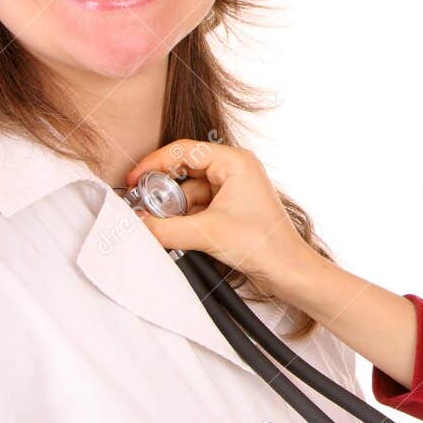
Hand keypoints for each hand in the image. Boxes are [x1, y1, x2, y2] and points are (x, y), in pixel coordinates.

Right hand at [126, 140, 313, 296]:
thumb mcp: (206, 233)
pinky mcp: (231, 210)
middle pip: (185, 171)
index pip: (184, 151)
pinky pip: (199, 207)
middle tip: (144, 207)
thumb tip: (139, 224)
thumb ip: (166, 228)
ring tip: (162, 227)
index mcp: (235, 162)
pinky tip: (176, 234)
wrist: (289, 271)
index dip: (155, 163)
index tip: (134, 180)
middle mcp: (236, 171)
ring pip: (190, 192)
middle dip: (164, 191)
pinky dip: (185, 219)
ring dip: (174, 209)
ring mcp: (234, 190)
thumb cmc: (264, 245)